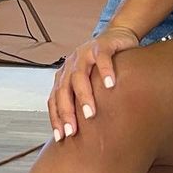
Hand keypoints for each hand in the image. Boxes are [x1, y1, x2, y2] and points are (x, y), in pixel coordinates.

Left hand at [48, 25, 140, 141]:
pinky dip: (105, 71)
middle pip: (63, 90)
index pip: (55, 99)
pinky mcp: (102, 45)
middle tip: (73, 131)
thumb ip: (84, 99)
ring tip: (91, 113)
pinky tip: (110, 85)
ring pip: (79, 75)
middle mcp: (71, 65)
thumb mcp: (91, 82)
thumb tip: (83, 131)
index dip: (56, 118)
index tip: (62, 137)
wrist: (117, 35)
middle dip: (67, 112)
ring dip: (84, 95)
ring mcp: (85, 54)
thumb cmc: (103, 64)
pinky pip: (102, 58)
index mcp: (64, 76)